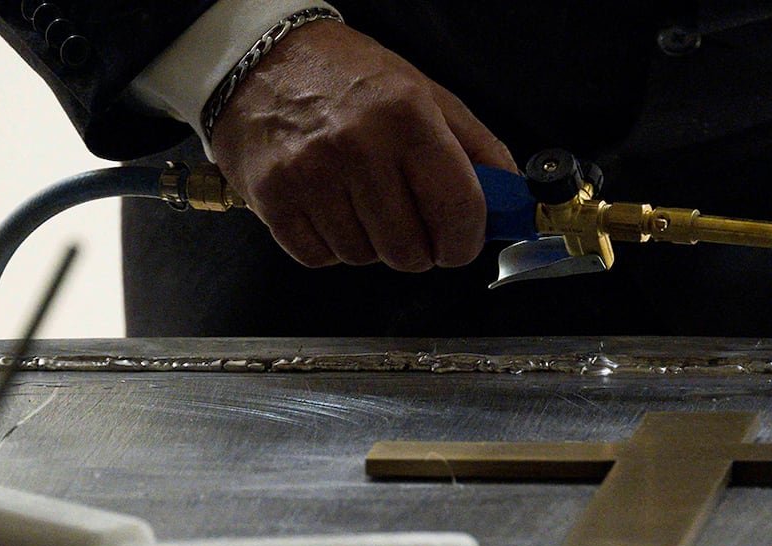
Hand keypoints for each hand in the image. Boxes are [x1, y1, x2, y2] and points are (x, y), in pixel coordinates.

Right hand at [208, 20, 517, 271]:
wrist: (261, 60)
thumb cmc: (347, 76)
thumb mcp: (424, 93)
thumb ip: (475, 147)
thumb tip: (511, 199)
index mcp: (406, 117)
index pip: (457, 210)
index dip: (465, 242)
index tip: (460, 244)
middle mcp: (357, 146)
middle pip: (408, 250)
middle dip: (416, 248)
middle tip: (408, 223)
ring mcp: (310, 176)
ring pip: (363, 258)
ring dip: (370, 244)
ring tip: (360, 202)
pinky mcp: (273, 199)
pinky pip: (319, 258)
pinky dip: (330, 246)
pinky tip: (329, 209)